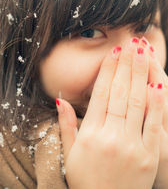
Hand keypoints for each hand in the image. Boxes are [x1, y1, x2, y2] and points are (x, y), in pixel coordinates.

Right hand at [56, 39, 163, 188]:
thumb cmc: (86, 180)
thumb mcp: (70, 154)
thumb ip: (66, 125)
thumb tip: (60, 99)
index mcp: (89, 134)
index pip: (100, 94)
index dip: (107, 71)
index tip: (113, 52)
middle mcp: (110, 137)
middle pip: (119, 92)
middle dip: (126, 65)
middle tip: (131, 43)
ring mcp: (131, 146)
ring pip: (136, 102)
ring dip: (140, 75)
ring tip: (143, 52)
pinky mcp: (148, 156)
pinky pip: (153, 124)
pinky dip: (156, 103)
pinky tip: (157, 82)